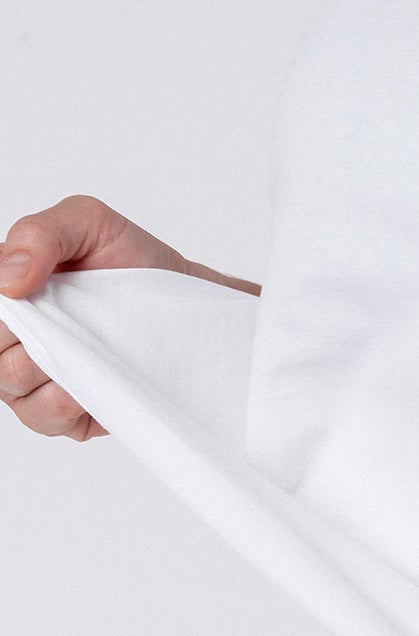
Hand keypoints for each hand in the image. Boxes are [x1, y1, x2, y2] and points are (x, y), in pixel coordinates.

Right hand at [0, 194, 188, 440]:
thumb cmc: (130, 261)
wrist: (183, 305)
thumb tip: (8, 278)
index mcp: (7, 290)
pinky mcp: (56, 413)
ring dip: (54, 357)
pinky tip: (96, 372)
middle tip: (74, 308)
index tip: (36, 285)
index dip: (7, 300)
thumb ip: (40, 234)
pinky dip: (71, 393)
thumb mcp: (89, 221)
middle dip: (29, 324)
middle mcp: (8, 336)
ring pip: (10, 378)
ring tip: (92, 337)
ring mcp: (27, 379)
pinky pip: (44, 412)